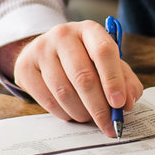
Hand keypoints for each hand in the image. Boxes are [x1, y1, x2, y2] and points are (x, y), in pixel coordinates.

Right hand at [3, 20, 143, 138]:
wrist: (46, 51)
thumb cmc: (84, 59)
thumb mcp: (107, 63)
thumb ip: (125, 80)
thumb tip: (128, 102)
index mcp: (88, 30)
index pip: (103, 51)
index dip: (113, 80)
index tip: (120, 104)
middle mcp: (63, 35)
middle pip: (83, 76)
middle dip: (99, 107)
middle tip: (108, 125)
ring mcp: (41, 49)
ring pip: (64, 91)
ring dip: (81, 113)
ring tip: (89, 118)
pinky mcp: (25, 67)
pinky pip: (47, 100)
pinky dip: (63, 113)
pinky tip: (72, 114)